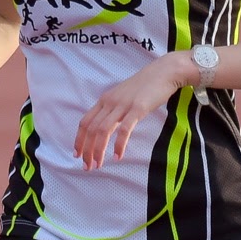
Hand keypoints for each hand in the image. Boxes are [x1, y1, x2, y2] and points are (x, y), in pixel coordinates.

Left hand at [73, 52, 190, 169]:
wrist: (164, 72)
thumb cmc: (145, 87)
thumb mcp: (123, 97)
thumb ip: (114, 111)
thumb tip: (107, 129)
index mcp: (105, 100)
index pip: (85, 122)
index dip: (79, 140)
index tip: (77, 155)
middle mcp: (110, 102)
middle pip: (91, 129)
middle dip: (87, 150)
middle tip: (87, 167)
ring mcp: (123, 105)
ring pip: (103, 130)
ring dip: (98, 150)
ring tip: (98, 165)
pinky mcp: (137, 108)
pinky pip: (124, 129)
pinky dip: (119, 145)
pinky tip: (117, 156)